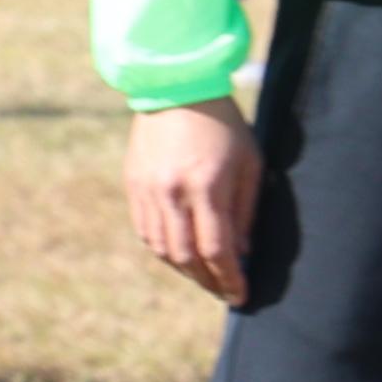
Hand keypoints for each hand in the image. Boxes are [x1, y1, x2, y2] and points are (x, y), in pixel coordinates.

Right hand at [128, 101, 258, 301]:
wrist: (175, 86)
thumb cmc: (223, 124)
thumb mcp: (248, 163)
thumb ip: (245, 211)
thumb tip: (241, 253)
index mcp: (206, 186)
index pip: (216, 250)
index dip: (229, 279)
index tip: (241, 296)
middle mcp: (172, 192)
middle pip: (186, 258)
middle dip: (207, 281)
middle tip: (223, 290)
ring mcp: (148, 189)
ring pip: (161, 249)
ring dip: (184, 269)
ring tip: (202, 274)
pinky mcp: (133, 183)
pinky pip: (144, 231)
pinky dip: (162, 249)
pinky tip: (178, 251)